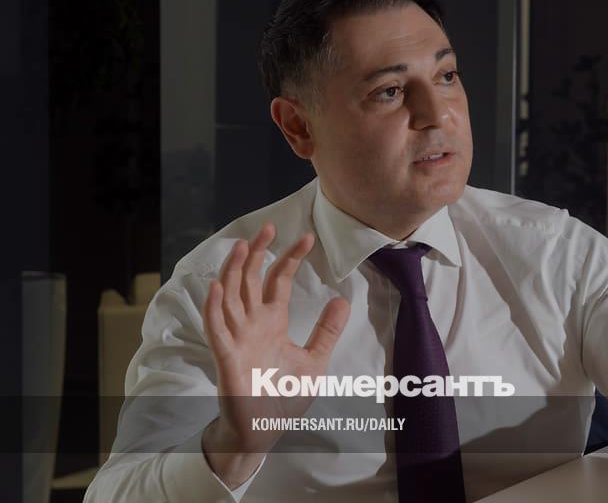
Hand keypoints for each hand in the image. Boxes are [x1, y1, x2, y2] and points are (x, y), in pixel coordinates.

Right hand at [201, 222, 349, 485]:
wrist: (264, 431)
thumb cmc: (282, 398)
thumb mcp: (314, 361)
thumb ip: (325, 331)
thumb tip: (341, 300)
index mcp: (272, 323)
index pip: (278, 281)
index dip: (289, 259)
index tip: (307, 238)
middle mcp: (252, 325)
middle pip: (250, 280)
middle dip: (257, 253)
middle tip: (268, 227)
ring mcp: (237, 338)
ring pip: (230, 296)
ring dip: (233, 271)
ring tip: (240, 246)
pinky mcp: (226, 357)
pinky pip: (217, 328)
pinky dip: (214, 307)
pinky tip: (218, 286)